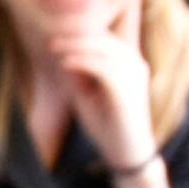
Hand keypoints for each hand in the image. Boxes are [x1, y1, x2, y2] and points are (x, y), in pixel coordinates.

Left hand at [43, 20, 157, 175]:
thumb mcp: (87, 92)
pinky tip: (64, 64)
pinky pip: (103, 68)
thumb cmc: (107, 123)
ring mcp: (134, 77)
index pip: (106, 39)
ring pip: (104, 49)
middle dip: (76, 38)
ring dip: (76, 47)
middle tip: (52, 43)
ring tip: (54, 50)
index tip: (56, 39)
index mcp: (130, 63)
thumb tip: (62, 52)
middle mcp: (136, 65)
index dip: (81, 35)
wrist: (125, 152)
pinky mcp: (127, 91)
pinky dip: (82, 62)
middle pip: (105, 40)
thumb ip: (79, 72)